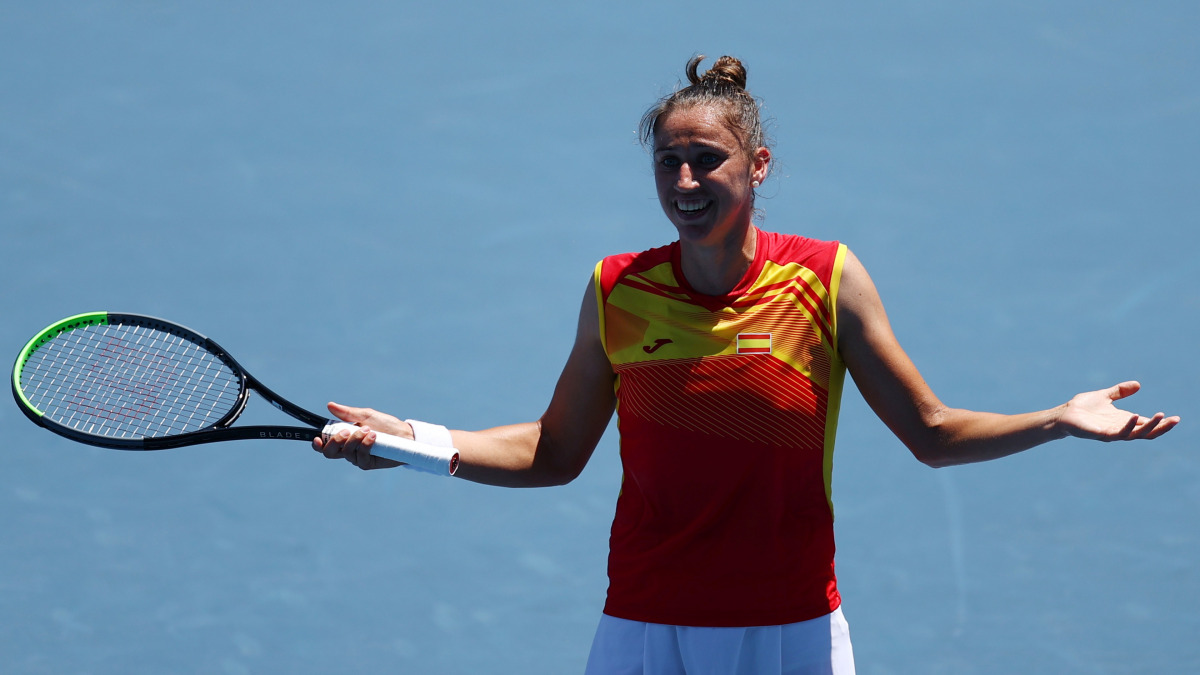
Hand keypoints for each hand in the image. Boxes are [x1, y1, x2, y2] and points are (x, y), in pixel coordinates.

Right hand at [310, 402, 407, 469]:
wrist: (405, 434)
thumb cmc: (385, 424)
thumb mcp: (366, 415)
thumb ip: (348, 413)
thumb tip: (330, 405)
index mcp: (344, 438)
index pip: (325, 444)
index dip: (317, 444)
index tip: (317, 438)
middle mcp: (348, 450)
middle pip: (330, 453)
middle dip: (335, 441)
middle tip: (347, 430)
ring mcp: (358, 458)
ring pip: (346, 453)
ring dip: (356, 439)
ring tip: (368, 429)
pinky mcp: (368, 464)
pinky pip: (360, 457)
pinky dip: (365, 445)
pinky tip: (373, 437)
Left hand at [1059, 381, 1178, 440]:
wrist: (1064, 414)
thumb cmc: (1083, 407)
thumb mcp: (1105, 395)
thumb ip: (1120, 391)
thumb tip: (1138, 384)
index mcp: (1124, 421)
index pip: (1147, 424)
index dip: (1161, 422)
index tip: (1175, 418)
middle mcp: (1121, 428)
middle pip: (1147, 432)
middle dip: (1162, 427)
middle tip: (1175, 420)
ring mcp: (1112, 433)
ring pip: (1136, 434)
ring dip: (1150, 427)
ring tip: (1160, 416)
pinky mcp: (1102, 434)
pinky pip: (1119, 433)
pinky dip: (1129, 425)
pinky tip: (1135, 416)